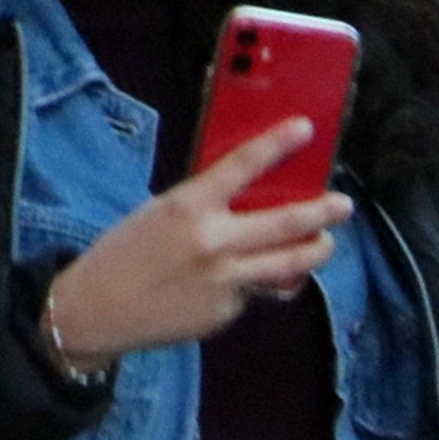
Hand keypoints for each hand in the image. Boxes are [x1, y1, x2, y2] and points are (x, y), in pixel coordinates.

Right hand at [41, 118, 351, 362]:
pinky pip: (257, 291)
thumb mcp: (156, 214)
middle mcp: (213, 242)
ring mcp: (225, 280)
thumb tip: (248, 197)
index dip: (277, 144)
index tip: (305, 128)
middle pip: (287, 223)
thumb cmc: (120, 253)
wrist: (95, 310)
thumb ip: (202, 206)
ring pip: (291, 264)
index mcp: (187, 207)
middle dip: (323, 213)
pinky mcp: (228, 311)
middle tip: (342, 205)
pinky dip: (260, 281)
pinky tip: (248, 279)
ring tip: (324, 243)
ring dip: (315, 250)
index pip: (242, 166)